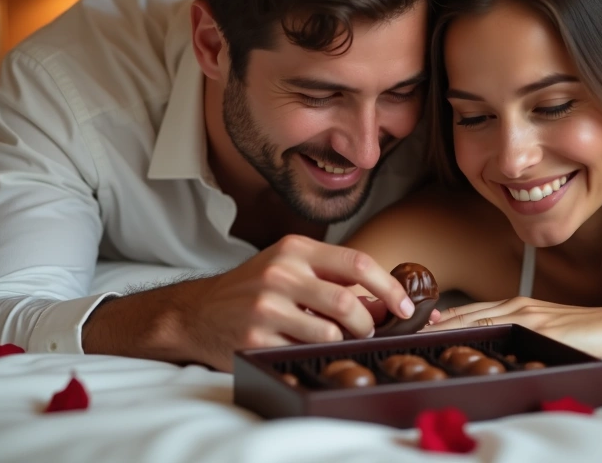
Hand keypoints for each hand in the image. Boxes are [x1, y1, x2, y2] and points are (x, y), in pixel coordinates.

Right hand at [91, 234, 418, 370]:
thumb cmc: (254, 289)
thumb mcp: (292, 271)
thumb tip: (388, 302)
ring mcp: (266, 306)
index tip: (405, 307)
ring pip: (329, 332)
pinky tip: (302, 345)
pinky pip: (303, 351)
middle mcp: (280, 272)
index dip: (388, 286)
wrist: (196, 312)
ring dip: (342, 342)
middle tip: (367, 331)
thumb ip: (336, 281)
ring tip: (333, 339)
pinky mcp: (255, 338)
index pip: (357, 262)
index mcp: (295, 249)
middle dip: (367, 323)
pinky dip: (313, 352)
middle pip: (347, 302)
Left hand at [424, 296, 601, 358]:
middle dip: (436, 321)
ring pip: (478, 318)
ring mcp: (528, 314)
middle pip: (467, 312)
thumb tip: (499, 345)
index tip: (418, 324)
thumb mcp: (548, 329)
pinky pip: (501, 327)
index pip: (471, 310)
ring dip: (448, 325)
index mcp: (519, 305)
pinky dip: (477, 330)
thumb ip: (522, 332)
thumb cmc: (588, 331)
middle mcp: (519, 305)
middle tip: (406, 327)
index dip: (443, 317)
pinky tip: (460, 336)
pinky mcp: (540, 325)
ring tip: (420, 332)